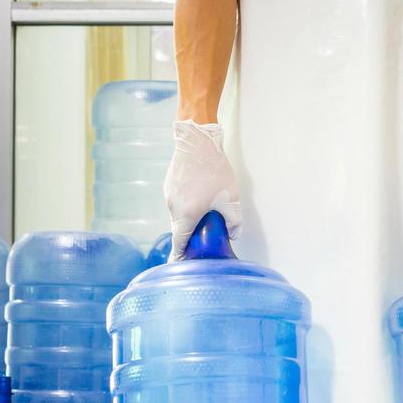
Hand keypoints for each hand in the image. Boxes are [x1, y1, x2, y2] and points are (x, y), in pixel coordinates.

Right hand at [165, 120, 241, 260]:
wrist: (197, 141)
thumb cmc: (214, 172)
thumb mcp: (231, 200)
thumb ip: (233, 222)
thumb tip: (232, 234)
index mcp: (186, 216)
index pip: (179, 242)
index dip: (181, 254)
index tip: (184, 261)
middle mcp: (173, 208)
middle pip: (180, 228)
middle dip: (191, 233)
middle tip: (204, 233)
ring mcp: (169, 195)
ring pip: (179, 212)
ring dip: (190, 214)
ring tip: (206, 206)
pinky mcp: (169, 184)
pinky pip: (178, 199)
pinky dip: (187, 201)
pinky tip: (200, 192)